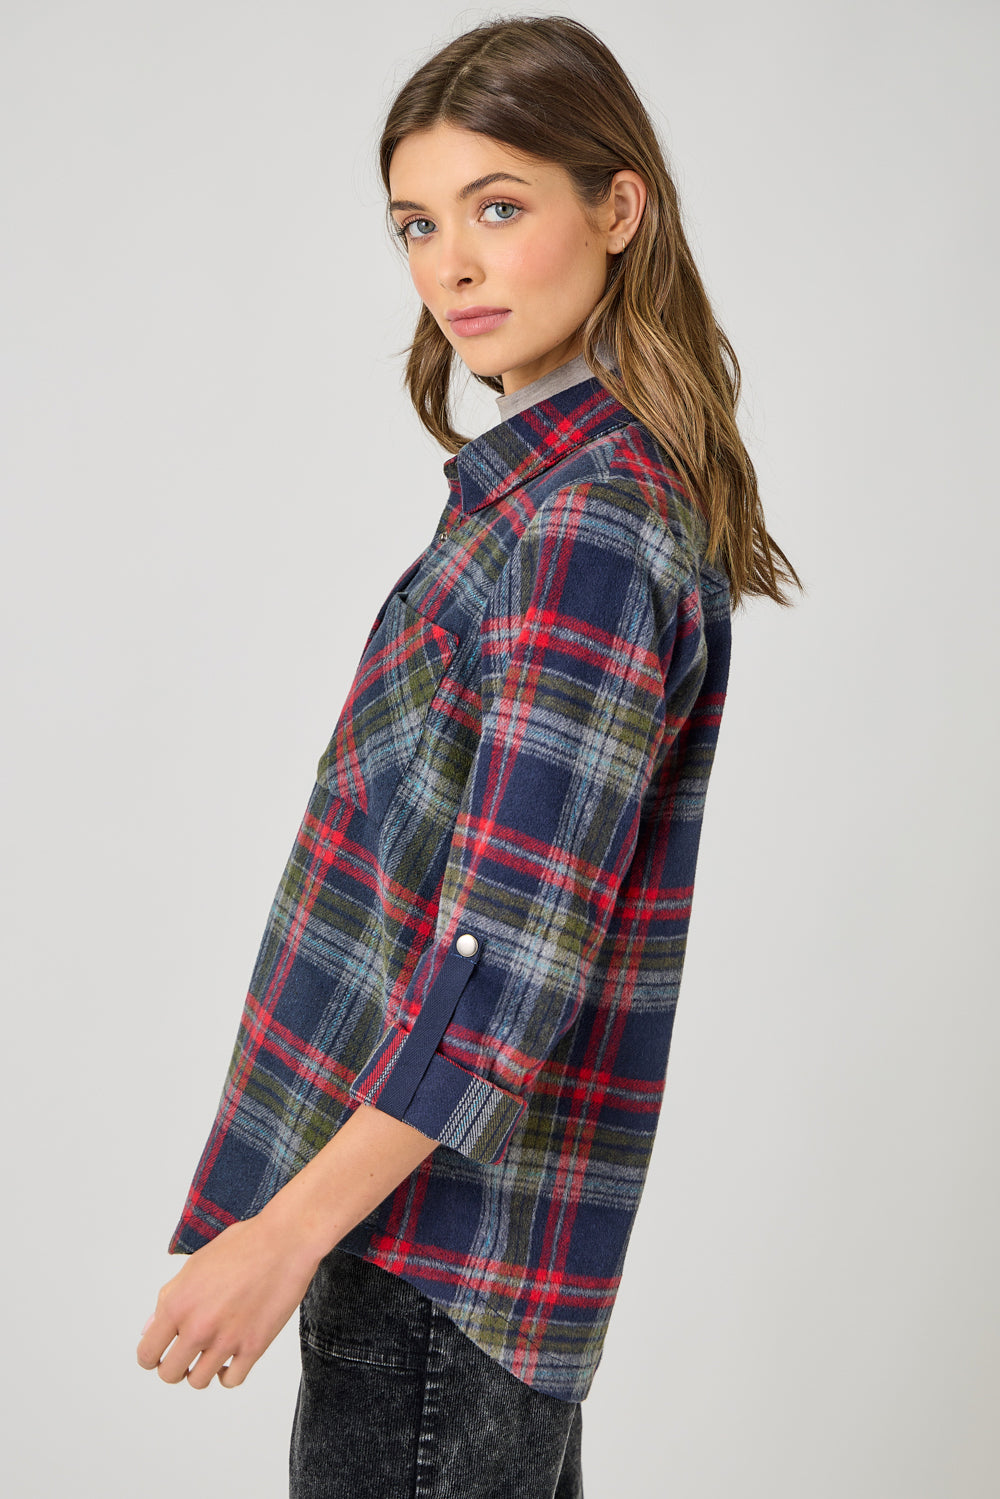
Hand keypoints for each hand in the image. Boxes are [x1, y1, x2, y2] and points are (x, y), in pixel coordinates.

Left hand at [136, 1210, 321, 1388]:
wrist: (285, 1241)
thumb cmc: (242, 1244)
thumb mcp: (195, 1264)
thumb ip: (169, 1298)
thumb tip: (149, 1328)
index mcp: (178, 1304)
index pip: (146, 1354)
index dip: (150, 1356)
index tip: (160, 1353)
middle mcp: (198, 1327)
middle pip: (169, 1374)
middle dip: (174, 1366)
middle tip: (186, 1354)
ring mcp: (227, 1340)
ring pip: (198, 1382)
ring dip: (200, 1371)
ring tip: (209, 1354)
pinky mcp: (254, 1347)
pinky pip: (231, 1381)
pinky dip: (228, 1374)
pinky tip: (230, 1358)